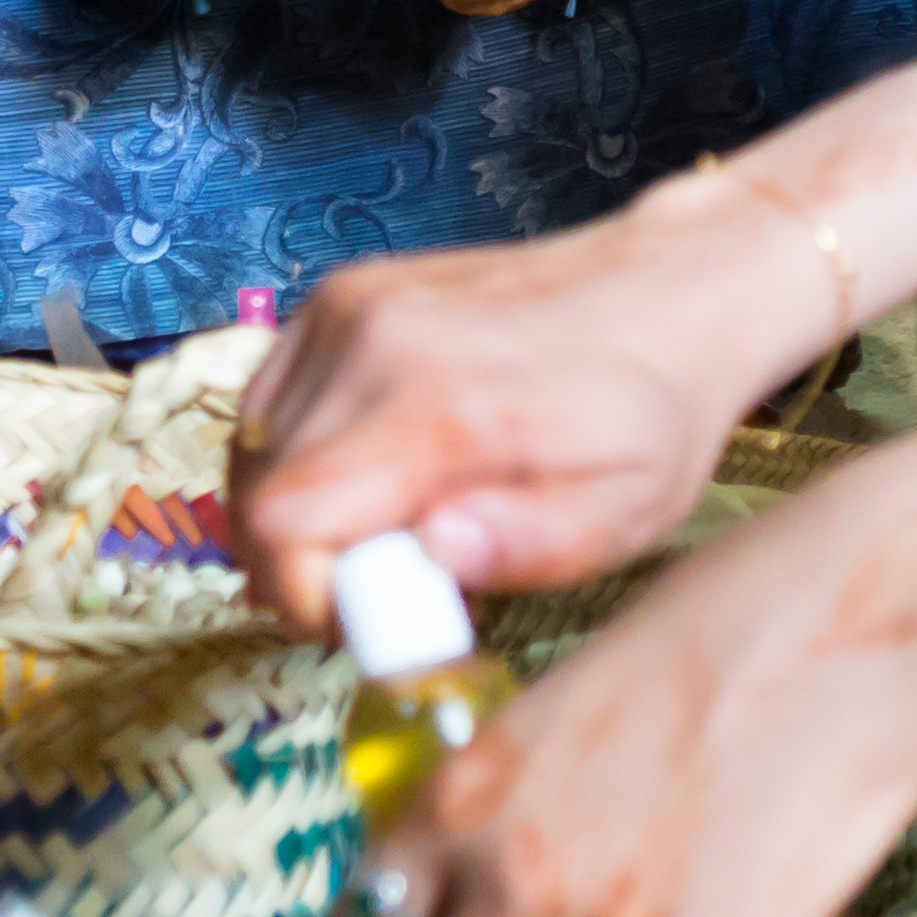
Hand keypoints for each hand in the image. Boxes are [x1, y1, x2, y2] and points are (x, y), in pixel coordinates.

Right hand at [230, 177, 826, 615]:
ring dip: (296, 512)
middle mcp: (378, 339)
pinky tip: (369, 476)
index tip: (364, 624)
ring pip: (251, 448)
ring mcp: (350, 305)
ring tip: (387, 532)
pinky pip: (268, 402)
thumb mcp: (629, 509)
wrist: (665, 292)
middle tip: (386, 589)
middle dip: (303, 565)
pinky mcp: (340, 294)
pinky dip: (293, 455)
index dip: (302, 593)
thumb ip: (533, 542)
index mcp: (446, 401)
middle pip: (257, 491)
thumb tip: (434, 553)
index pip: (288, 517)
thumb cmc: (650, 414)